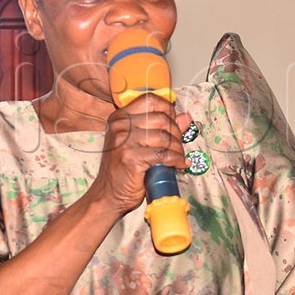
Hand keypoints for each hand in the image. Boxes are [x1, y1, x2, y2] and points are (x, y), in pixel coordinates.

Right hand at [88, 93, 191, 218]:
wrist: (108, 194)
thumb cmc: (123, 169)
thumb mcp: (140, 143)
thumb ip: (161, 128)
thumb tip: (186, 117)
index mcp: (120, 117)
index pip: (150, 100)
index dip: (168, 109)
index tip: (174, 122)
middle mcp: (120, 126)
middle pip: (162, 118)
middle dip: (177, 133)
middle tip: (178, 146)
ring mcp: (124, 141)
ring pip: (165, 137)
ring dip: (178, 149)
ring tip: (178, 157)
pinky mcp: (131, 158)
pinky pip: (164, 154)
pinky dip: (176, 160)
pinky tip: (178, 165)